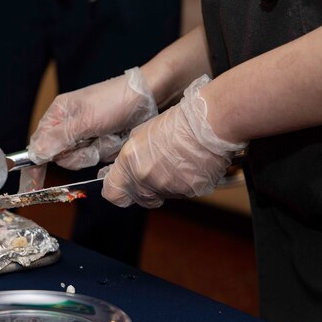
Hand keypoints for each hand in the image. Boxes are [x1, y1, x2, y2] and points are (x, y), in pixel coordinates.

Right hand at [28, 67, 156, 169]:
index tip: (32, 186)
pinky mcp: (100, 144)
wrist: (150, 97)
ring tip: (108, 136)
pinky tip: (115, 140)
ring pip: (80, 160)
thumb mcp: (85, 120)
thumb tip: (35, 154)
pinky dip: (106, 153)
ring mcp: (85, 137)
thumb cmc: (116, 100)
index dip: (35, 166)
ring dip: (95, 152)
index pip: (37, 145)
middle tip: (92, 140)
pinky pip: (96, 160)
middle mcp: (68, 127)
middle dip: (78, 154)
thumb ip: (59, 138)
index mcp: (58, 115)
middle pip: (60, 158)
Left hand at [101, 75, 247, 207]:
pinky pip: (184, 193)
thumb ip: (130, 159)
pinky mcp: (191, 191)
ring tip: (178, 161)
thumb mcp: (140, 136)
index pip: (113, 194)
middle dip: (144, 189)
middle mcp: (147, 180)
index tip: (121, 186)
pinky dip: (186, 183)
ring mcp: (170, 188)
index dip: (117, 190)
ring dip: (167, 184)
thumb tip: (126, 170)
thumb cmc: (176, 123)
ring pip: (163, 195)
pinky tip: (192, 164)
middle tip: (156, 170)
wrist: (208, 123)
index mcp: (131, 164)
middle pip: (140, 198)